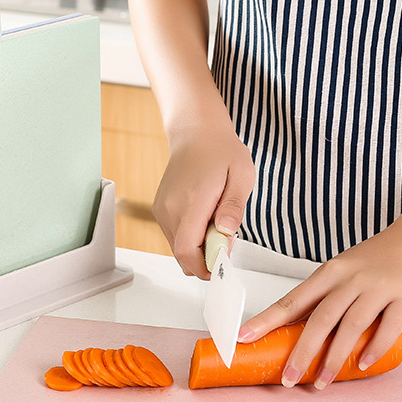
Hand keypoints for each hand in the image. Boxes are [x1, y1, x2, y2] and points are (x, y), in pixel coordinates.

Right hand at [153, 121, 254, 278]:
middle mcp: (171, 208)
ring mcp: (162, 210)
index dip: (203, 267)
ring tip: (216, 223)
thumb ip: (233, 207)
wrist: (196, 134)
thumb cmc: (220, 152)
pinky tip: (205, 218)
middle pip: (182, 255)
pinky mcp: (160, 210)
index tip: (222, 266)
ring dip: (199, 247)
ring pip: (178, 248)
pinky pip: (175, 237)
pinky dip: (191, 238)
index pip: (186, 250)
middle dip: (205, 258)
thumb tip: (225, 233)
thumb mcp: (241, 176)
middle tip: (226, 240)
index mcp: (192, 201)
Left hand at [238, 222, 401, 388]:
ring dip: (334, 358)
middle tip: (288, 378)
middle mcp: (350, 279)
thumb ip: (324, 298)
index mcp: (329, 273)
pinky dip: (374, 348)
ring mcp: (378, 288)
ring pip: (350, 326)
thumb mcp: (342, 270)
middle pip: (319, 319)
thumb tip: (298, 333)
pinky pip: (388, 328)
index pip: (292, 300)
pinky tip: (362, 364)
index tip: (244, 336)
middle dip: (301, 352)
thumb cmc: (376, 258)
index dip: (267, 320)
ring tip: (322, 382)